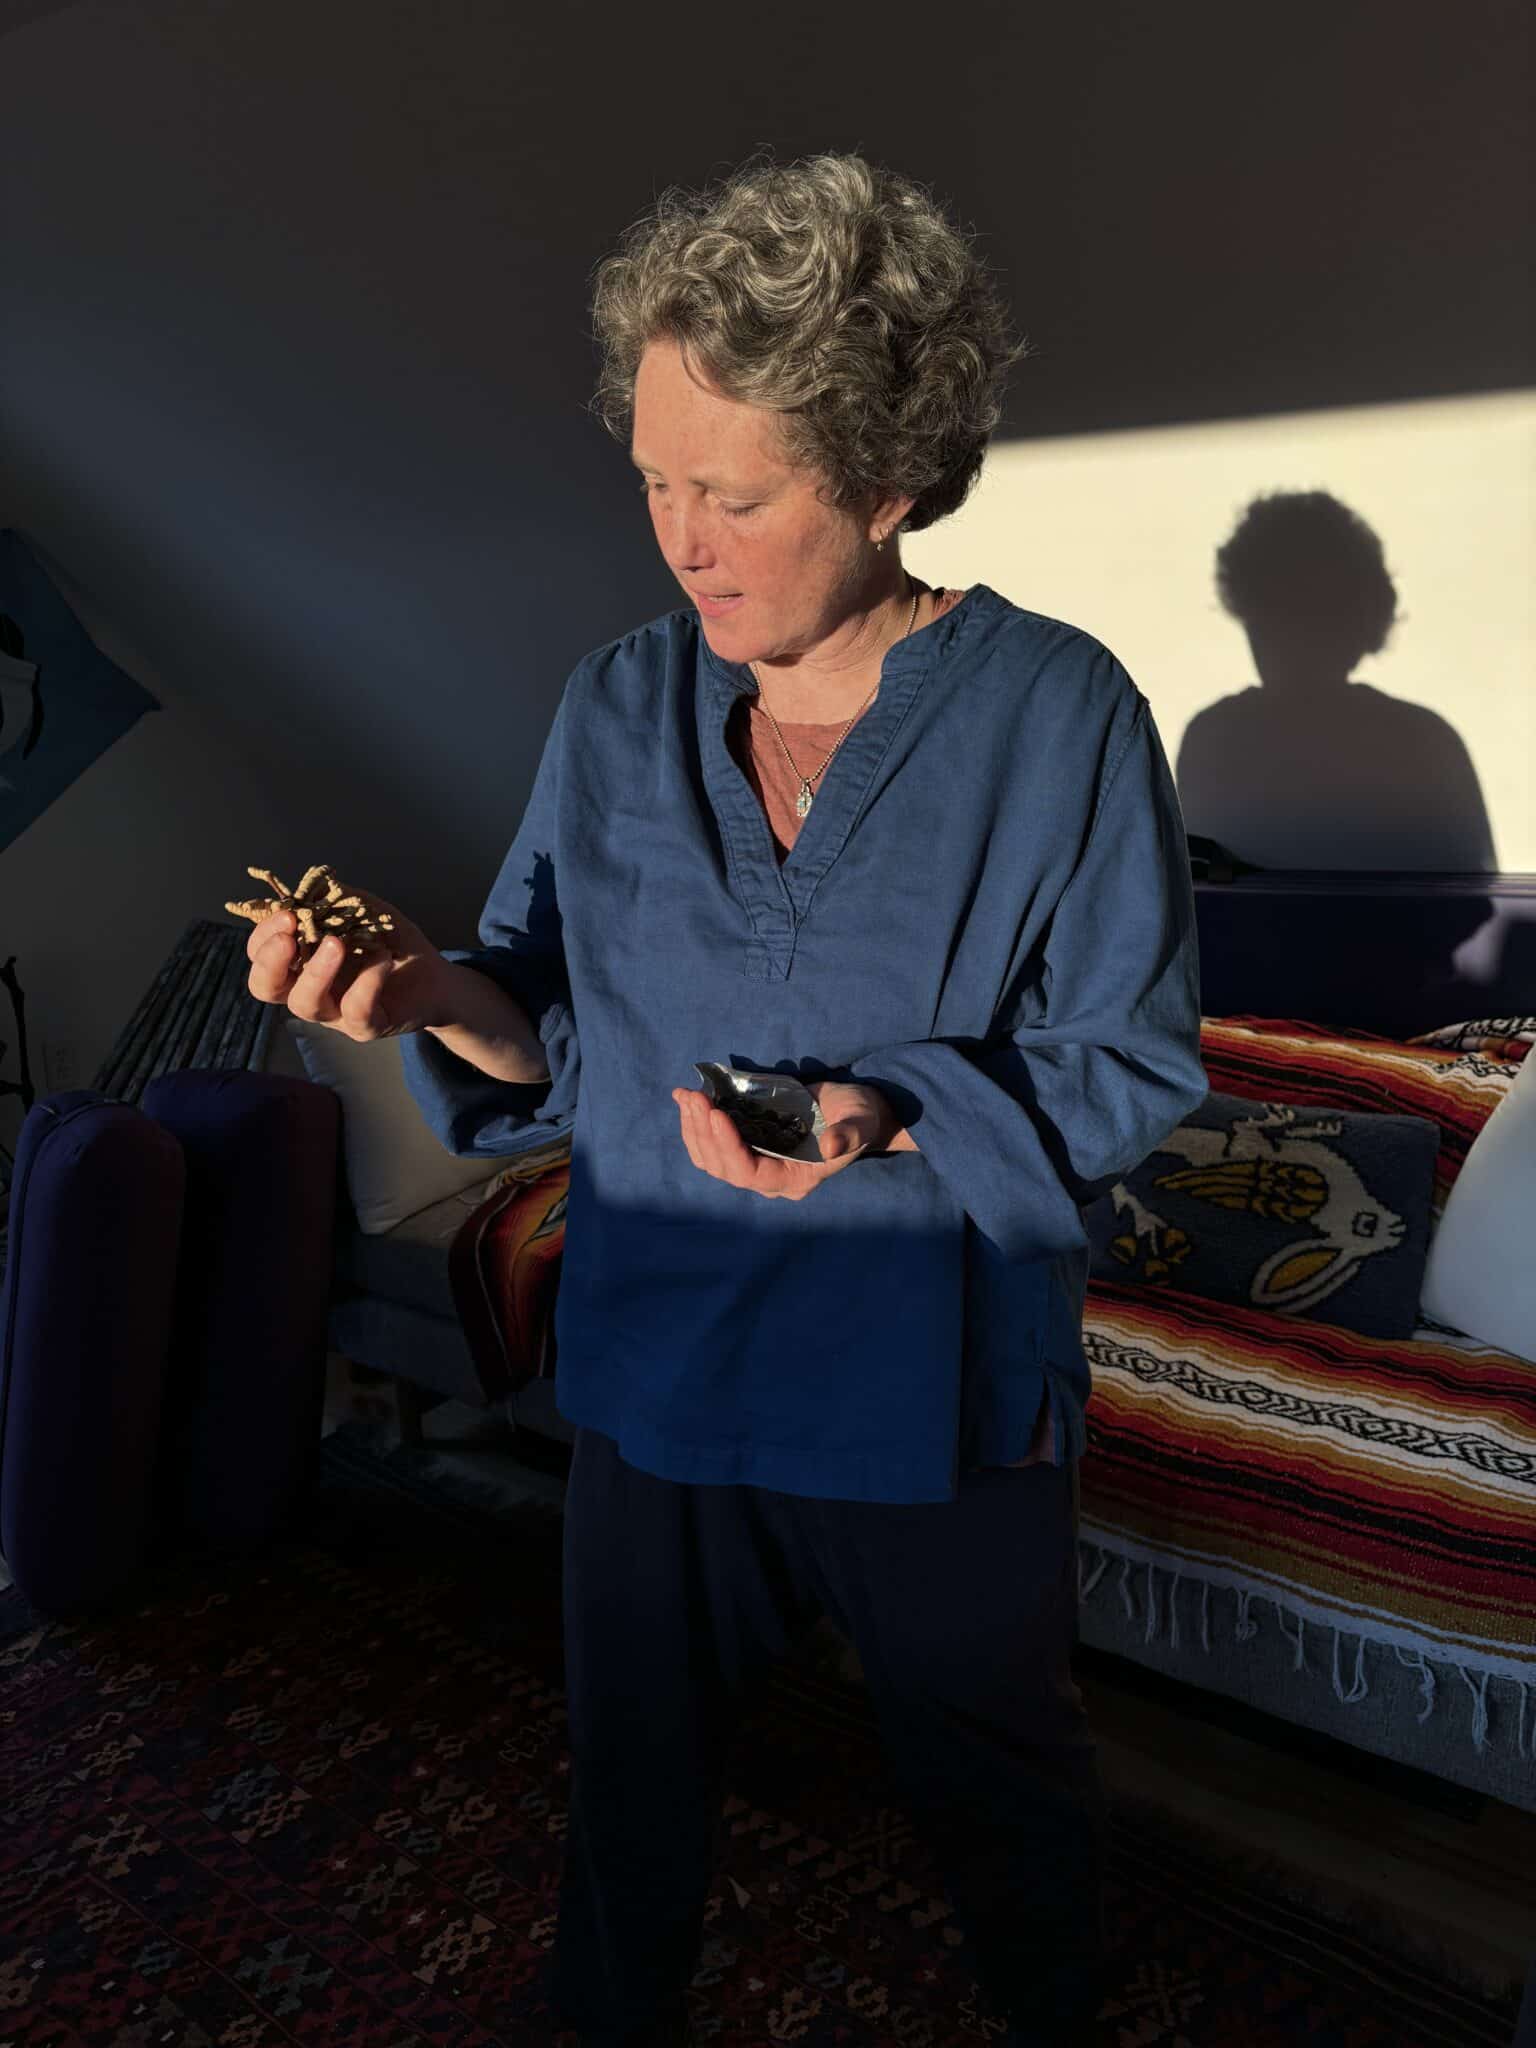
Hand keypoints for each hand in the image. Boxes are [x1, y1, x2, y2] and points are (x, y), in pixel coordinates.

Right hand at [244, 891, 456, 1041]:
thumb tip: (311, 885)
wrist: (434, 976)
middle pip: (265, 987)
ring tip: (337, 944)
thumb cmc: (389, 943)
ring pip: (305, 1004)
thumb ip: (334, 898)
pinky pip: (356, 1011)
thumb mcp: (362, 910)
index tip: (285, 914)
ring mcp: (335, 1013)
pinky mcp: (367, 1026)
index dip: (263, 936)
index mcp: (299, 961)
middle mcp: (309, 989)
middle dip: (270, 960)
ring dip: (316, 971)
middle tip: (289, 936)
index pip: (261, 954)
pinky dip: (367, 982)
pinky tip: (382, 959)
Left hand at [671, 1079, 901, 1199]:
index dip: (729, 1147)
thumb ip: (849, 1135)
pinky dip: (697, 1123)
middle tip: (693, 1097)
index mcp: (796, 1179)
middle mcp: (771, 1177)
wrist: (859, 1112)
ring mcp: (757, 1162)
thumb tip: (833, 1147)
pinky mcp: (750, 1144)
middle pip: (724, 1166)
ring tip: (686, 1096)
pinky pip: (713, 1144)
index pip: (751, 1174)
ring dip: (694, 1128)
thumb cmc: (862, 1118)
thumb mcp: (861, 1122)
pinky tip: (687, 1099)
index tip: (716, 1114)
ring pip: (712, 1158)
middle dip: (704, 1132)